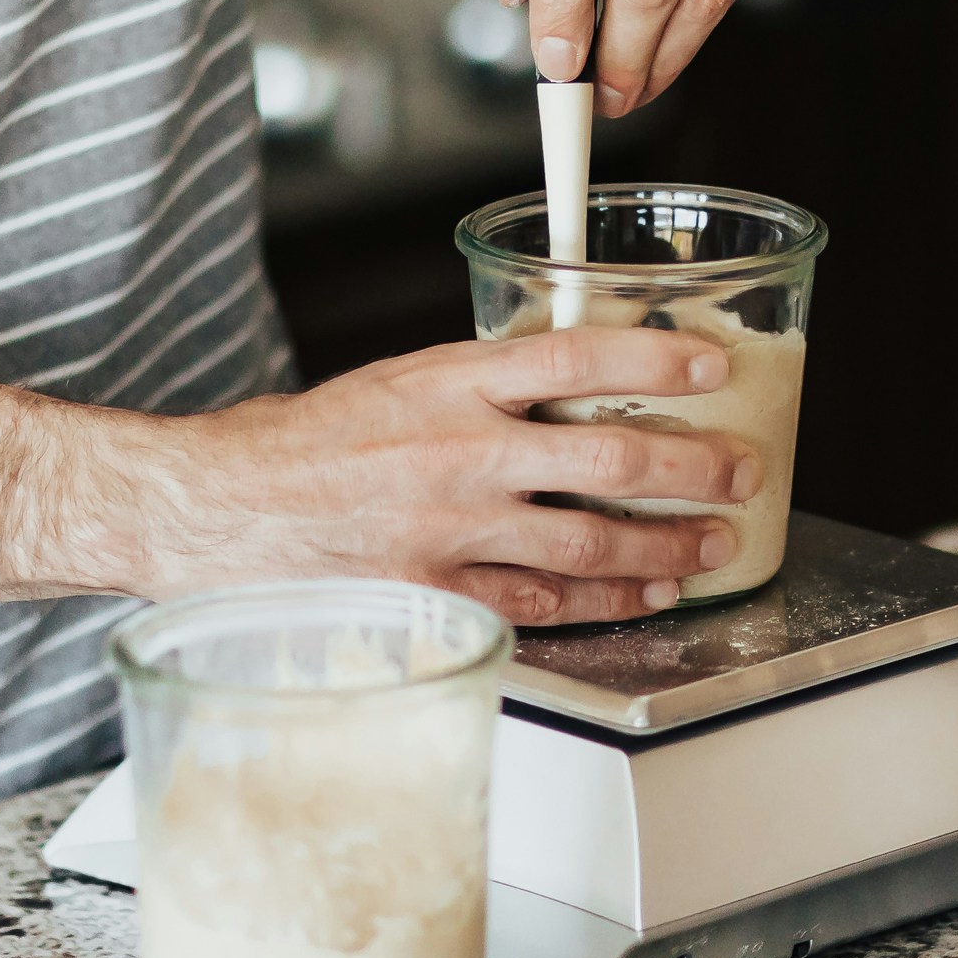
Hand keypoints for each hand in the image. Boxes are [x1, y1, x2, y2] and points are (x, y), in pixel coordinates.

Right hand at [116, 329, 762, 623]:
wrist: (216, 508)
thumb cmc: (301, 444)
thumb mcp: (398, 382)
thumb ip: (481, 389)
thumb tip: (569, 391)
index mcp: (449, 380)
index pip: (576, 354)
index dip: (656, 356)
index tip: (710, 361)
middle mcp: (460, 451)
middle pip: (607, 456)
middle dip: (691, 467)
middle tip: (741, 468)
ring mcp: (451, 529)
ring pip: (590, 542)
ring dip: (667, 545)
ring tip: (714, 542)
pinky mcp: (438, 593)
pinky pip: (545, 603)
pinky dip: (608, 602)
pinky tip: (647, 594)